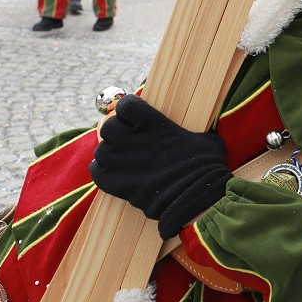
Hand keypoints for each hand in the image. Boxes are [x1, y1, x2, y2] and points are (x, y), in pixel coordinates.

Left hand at [90, 95, 231, 238]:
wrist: (195, 196)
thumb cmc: (205, 165)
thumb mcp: (203, 139)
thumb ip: (188, 133)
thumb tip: (194, 136)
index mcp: (152, 122)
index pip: (126, 105)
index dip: (129, 110)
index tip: (134, 116)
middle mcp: (132, 138)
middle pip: (108, 127)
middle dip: (117, 131)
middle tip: (128, 139)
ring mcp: (121, 161)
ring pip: (101, 149)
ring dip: (110, 152)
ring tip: (123, 158)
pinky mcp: (116, 183)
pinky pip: (97, 171)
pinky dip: (103, 170)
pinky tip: (115, 172)